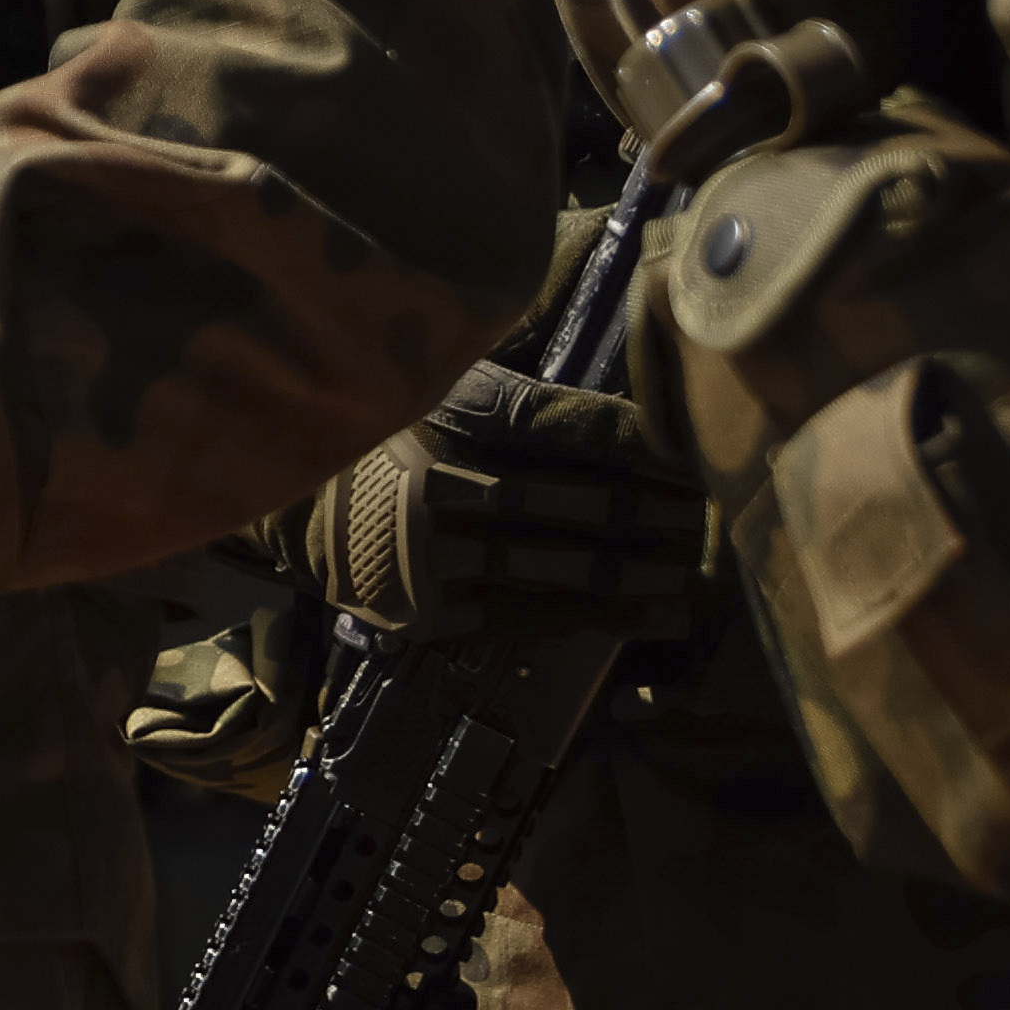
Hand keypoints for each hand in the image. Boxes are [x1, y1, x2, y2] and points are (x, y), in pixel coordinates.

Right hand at [305, 364, 714, 652]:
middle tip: (707, 518)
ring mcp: (432, 551)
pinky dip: (594, 617)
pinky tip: (650, 616)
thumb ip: (520, 401)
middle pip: (563, 498)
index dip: (632, 443)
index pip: (558, 427)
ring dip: (629, 573)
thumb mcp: (446, 393)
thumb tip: (624, 400)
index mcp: (449, 413)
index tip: (691, 452)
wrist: (302, 513)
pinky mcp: (430, 607)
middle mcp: (439, 479)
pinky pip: (527, 613)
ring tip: (690, 575)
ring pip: (550, 564)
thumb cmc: (403, 443)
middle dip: (644, 512)